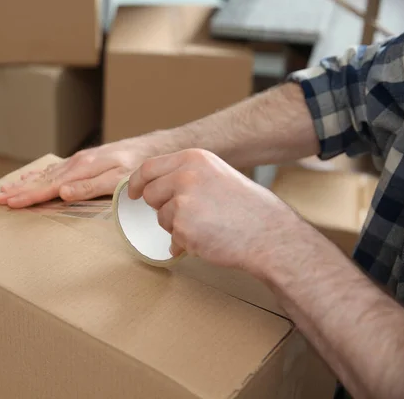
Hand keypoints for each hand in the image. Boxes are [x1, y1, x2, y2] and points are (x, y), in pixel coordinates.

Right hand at [0, 137, 160, 207]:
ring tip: (7, 189)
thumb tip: (63, 193)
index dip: (28, 197)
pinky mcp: (82, 161)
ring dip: (25, 183)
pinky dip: (39, 175)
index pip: (49, 187)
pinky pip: (54, 169)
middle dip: (19, 190)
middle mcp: (76, 163)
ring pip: (45, 174)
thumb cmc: (136, 167)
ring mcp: (78, 161)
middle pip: (42, 180)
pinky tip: (31, 177)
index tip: (10, 203)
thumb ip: (91, 187)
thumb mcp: (118, 180)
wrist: (150, 148)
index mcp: (82, 169)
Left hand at [128, 149, 304, 276]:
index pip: (149, 167)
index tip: (134, 193)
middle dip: (163, 207)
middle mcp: (185, 175)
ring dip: (177, 226)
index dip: (137, 182)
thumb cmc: (248, 209)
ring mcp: (183, 200)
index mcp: (194, 158)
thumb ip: (187, 175)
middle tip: (191, 215)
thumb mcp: (216, 176)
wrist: (270, 234)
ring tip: (208, 225)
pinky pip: (172, 237)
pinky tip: (210, 238)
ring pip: (161, 217)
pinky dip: (186, 243)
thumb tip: (155, 185)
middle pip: (151, 193)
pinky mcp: (182, 226)